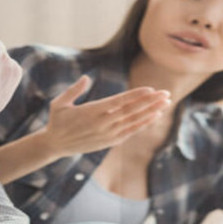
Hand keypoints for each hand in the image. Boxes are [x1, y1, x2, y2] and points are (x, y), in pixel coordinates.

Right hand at [42, 76, 170, 157]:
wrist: (55, 145)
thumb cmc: (57, 121)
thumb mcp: (59, 103)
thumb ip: (74, 90)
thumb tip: (87, 77)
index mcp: (92, 111)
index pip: (119, 101)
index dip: (136, 95)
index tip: (151, 89)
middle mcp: (103, 123)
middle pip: (132, 110)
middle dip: (151, 101)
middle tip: (166, 93)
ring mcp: (108, 134)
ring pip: (134, 121)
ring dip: (152, 111)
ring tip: (166, 103)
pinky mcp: (110, 141)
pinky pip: (131, 131)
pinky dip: (144, 124)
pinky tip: (155, 116)